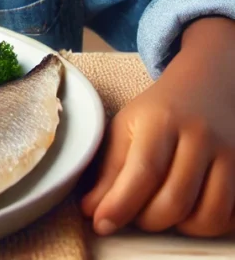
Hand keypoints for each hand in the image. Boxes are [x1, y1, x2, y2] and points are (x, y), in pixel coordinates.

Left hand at [82, 19, 234, 237]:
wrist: (209, 84)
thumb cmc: (161, 109)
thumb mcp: (128, 126)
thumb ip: (111, 169)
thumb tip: (90, 210)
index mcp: (162, 121)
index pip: (142, 172)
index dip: (120, 204)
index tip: (101, 224)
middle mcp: (200, 137)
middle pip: (174, 200)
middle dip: (147, 221)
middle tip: (132, 215)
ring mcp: (230, 155)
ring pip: (208, 216)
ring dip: (179, 228)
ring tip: (161, 211)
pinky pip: (231, 216)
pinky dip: (209, 225)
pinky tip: (190, 211)